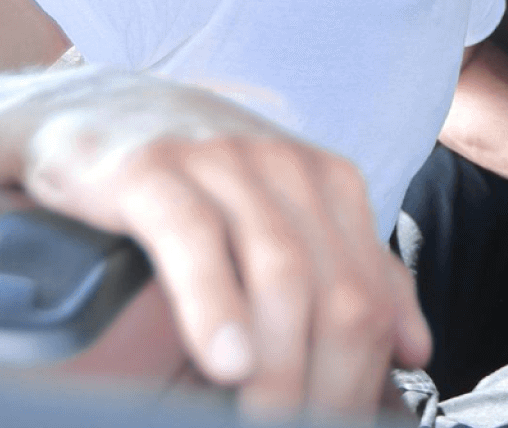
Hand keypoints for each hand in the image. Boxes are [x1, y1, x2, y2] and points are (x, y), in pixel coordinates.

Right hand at [20, 72, 431, 419]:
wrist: (90, 111)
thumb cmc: (196, 179)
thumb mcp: (286, 218)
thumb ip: (357, 276)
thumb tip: (417, 351)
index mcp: (330, 183)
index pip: (371, 296)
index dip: (364, 377)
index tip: (338, 426)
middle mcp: (285, 168)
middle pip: (336, 292)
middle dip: (329, 383)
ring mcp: (220, 164)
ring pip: (278, 271)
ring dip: (283, 364)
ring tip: (272, 422)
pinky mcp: (150, 169)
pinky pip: (194, 241)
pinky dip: (216, 308)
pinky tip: (227, 364)